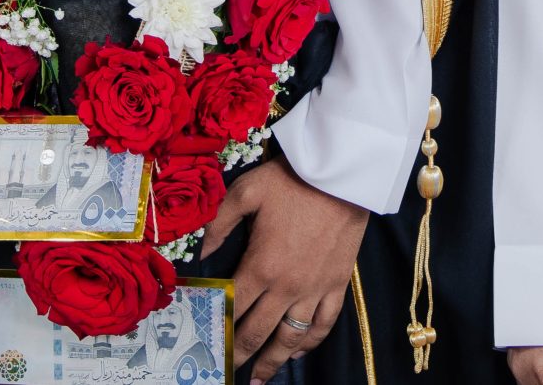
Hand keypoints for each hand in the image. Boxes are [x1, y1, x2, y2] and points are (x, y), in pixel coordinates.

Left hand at [200, 157, 369, 381]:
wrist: (343, 176)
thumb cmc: (292, 181)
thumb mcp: (246, 191)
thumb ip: (218, 223)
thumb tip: (199, 253)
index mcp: (260, 266)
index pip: (232, 308)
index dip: (216, 328)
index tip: (205, 343)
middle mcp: (285, 287)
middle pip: (256, 332)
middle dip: (238, 355)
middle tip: (225, 370)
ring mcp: (314, 290)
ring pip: (289, 339)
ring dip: (272, 362)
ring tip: (259, 379)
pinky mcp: (337, 286)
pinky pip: (323, 325)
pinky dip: (309, 344)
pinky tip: (297, 354)